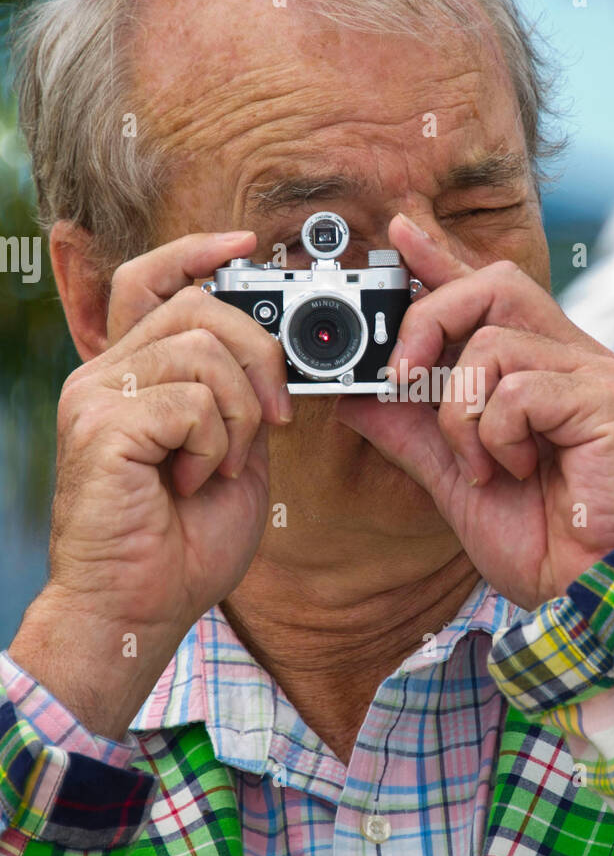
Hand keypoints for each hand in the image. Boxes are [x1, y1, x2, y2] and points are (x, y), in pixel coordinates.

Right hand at [10, 231, 288, 736]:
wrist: (139, 610)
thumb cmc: (182, 543)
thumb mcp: (231, 452)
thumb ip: (239, 396)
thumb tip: (276, 350)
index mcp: (130, 373)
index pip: (151, 278)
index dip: (199, 251)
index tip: (246, 246)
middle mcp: (103, 373)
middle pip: (199, 306)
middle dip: (261, 357)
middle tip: (274, 422)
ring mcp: (96, 396)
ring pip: (204, 350)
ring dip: (241, 416)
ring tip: (221, 466)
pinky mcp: (101, 426)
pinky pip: (193, 402)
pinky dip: (216, 446)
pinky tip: (193, 483)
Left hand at [335, 214, 613, 610]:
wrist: (591, 590)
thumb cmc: (540, 537)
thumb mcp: (453, 477)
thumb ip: (410, 430)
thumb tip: (353, 394)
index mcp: (537, 367)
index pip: (485, 290)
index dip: (440, 257)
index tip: (398, 232)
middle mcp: (570, 357)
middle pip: (492, 283)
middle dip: (428, 321)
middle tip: (401, 378)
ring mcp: (593, 374)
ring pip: (494, 341)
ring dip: (460, 411)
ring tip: (482, 464)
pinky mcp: (607, 400)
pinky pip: (519, 388)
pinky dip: (496, 434)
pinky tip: (515, 470)